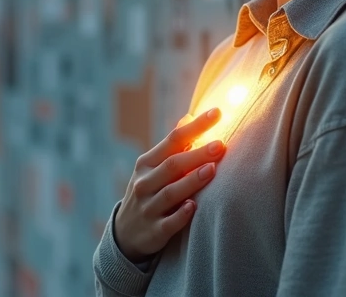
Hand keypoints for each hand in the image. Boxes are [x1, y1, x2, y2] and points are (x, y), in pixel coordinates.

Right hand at [113, 108, 226, 261]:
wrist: (125, 232)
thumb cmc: (149, 191)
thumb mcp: (153, 167)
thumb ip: (173, 145)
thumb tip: (190, 116)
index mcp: (147, 163)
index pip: (173, 140)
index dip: (196, 126)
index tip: (218, 113)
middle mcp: (145, 183)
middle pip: (172, 165)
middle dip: (197, 154)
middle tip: (220, 145)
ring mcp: (148, 207)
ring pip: (171, 192)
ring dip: (191, 181)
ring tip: (212, 169)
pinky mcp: (154, 231)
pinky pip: (169, 223)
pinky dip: (180, 214)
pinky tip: (193, 206)